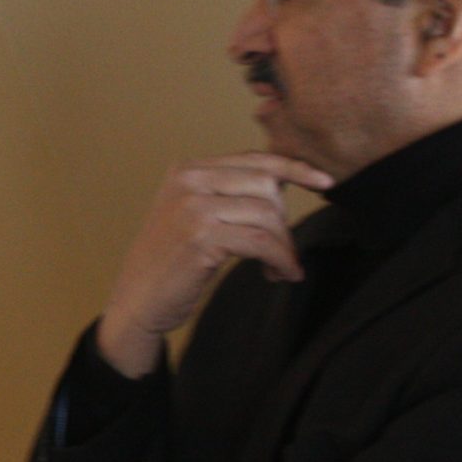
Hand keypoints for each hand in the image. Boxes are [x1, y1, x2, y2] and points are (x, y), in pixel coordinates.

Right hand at [96, 153, 332, 376]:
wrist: (136, 301)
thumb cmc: (170, 262)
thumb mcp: (191, 214)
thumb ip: (226, 192)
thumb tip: (283, 179)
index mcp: (187, 170)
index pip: (254, 159)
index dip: (294, 167)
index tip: (325, 181)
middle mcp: (188, 182)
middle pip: (266, 186)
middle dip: (284, 220)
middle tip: (282, 250)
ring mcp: (193, 209)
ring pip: (267, 215)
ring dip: (284, 246)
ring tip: (280, 268)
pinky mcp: (201, 239)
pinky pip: (261, 243)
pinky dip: (280, 260)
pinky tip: (281, 274)